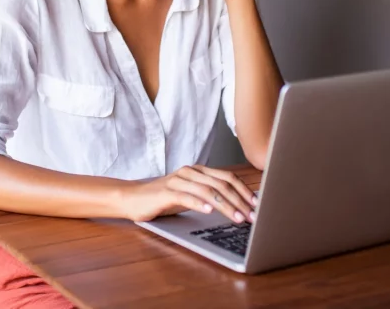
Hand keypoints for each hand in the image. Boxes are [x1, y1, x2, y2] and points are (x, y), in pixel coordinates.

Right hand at [121, 165, 258, 222]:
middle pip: (221, 184)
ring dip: (226, 206)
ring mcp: (178, 181)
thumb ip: (209, 196)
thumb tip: (237, 206)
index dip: (244, 191)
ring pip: (208, 191)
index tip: (257, 205)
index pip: (228, 178)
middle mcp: (190, 172)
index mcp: (199, 171)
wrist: (132, 198)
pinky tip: (210, 212)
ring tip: (237, 218)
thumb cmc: (164, 199)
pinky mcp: (166, 192)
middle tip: (251, 216)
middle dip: (240, 201)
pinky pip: (187, 197)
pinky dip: (200, 204)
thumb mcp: (191, 195)